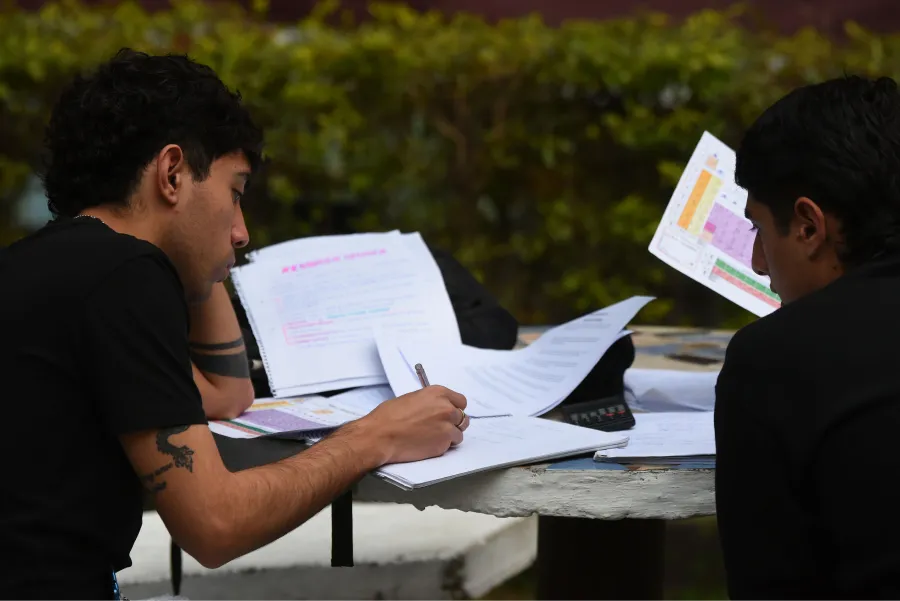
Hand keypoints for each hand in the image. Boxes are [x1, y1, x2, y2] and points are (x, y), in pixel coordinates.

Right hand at [348, 385, 468, 465]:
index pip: (461, 401)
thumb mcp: (412, 398)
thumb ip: (430, 402)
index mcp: (438, 393)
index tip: (450, 413)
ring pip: (459, 433)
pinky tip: (428, 444)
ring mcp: (447, 427)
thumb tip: (435, 408)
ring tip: (432, 437)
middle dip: (453, 422)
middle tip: (440, 427)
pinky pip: (450, 445)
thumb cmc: (389, 417)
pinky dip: (442, 446)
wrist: (381, 436)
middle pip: (462, 417)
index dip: (455, 408)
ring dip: (450, 436)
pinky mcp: (443, 444)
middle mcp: (446, 408)